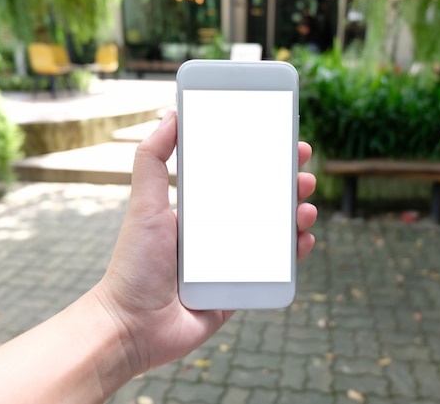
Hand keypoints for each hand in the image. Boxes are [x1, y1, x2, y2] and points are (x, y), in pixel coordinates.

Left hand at [93, 110, 317, 375]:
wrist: (133, 325)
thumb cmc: (135, 264)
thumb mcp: (145, 204)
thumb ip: (153, 159)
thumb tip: (170, 114)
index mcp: (200, 209)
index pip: (240, 176)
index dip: (266, 160)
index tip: (287, 143)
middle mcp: (218, 232)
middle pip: (264, 202)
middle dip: (289, 186)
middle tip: (304, 175)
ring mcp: (232, 260)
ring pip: (275, 232)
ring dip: (296, 216)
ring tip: (305, 208)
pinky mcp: (241, 288)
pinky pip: (275, 268)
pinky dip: (293, 254)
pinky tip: (303, 240)